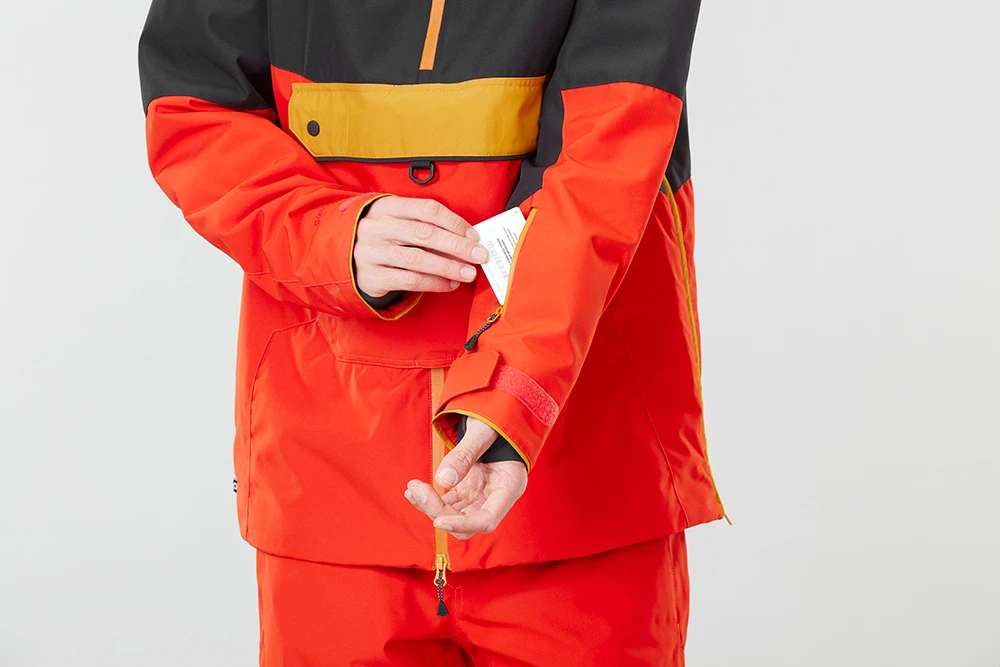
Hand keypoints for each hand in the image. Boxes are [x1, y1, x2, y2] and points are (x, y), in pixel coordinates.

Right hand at [354, 196, 489, 297]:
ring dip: (448, 267)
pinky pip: (409, 280)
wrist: (343, 258)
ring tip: (468, 273)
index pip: (427, 209)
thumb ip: (425, 226)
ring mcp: (371, 252)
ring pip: (418, 259)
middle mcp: (377, 227)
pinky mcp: (371, 276)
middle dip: (457, 245)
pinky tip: (449, 284)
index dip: (454, 222)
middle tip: (479, 256)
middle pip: (425, 234)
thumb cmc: (382, 238)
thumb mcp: (397, 222)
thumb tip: (466, 239)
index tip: (474, 235)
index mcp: (387, 207)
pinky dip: (434, 283)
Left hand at [404, 417, 527, 539]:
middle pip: (467, 521)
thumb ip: (465, 454)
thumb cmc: (497, 420)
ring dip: (430, 506)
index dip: (463, 524)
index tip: (438, 520)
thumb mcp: (483, 430)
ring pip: (454, 515)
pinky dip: (431, 499)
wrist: (496, 414)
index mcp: (509, 485)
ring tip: (412, 489)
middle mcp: (495, 496)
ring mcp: (480, 495)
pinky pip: (447, 503)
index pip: (488, 519)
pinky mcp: (467, 490)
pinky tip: (415, 490)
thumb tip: (443, 480)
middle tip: (419, 492)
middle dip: (440, 512)